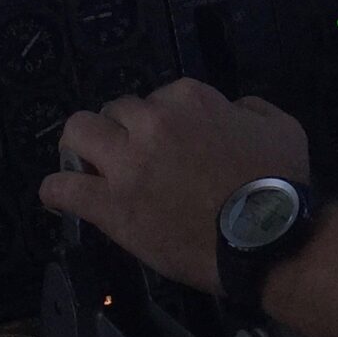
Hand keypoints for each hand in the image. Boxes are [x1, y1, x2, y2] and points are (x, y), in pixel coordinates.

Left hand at [39, 78, 310, 293]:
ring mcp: (125, 164)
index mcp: (188, 99)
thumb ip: (248, 108)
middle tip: (130, 155)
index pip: (159, 97)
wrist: (266, 240)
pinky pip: (61, 187)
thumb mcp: (281, 126)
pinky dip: (56, 190)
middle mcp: (150, 123)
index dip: (164, 121)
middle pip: (114, 110)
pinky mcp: (109, 205)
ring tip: (88, 165)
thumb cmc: (278, 184)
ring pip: (77, 132)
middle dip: (121, 129)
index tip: (173, 144)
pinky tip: (60, 196)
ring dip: (81, 146)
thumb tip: (230, 110)